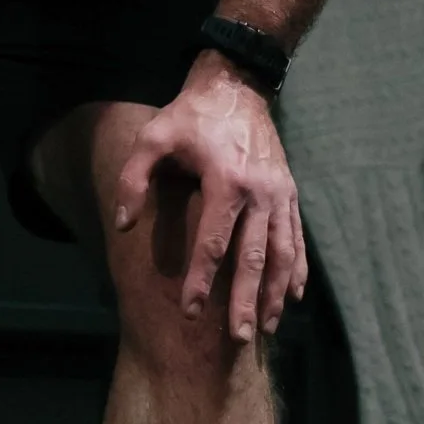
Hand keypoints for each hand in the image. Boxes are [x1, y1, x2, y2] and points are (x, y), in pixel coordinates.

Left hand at [112, 56, 307, 341]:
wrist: (237, 87)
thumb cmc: (191, 115)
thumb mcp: (153, 136)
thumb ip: (134, 179)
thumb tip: (126, 225)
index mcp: (226, 181)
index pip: (213, 242)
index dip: (201, 279)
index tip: (191, 312)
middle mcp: (259, 193)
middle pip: (253, 257)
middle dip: (245, 300)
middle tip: (239, 337)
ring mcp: (280, 194)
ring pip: (282, 253)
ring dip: (274, 292)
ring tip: (267, 327)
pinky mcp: (290, 193)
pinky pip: (297, 238)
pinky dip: (297, 269)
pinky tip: (292, 296)